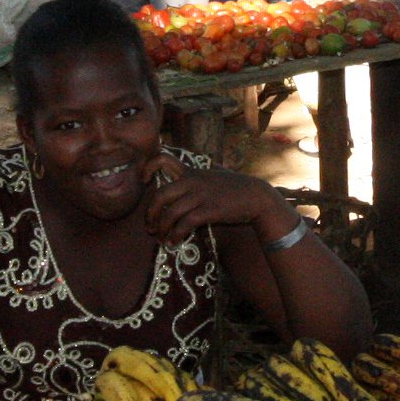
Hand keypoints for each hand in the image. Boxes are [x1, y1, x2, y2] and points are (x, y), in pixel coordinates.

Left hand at [140, 154, 293, 243]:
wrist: (256, 197)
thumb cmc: (234, 189)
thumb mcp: (212, 177)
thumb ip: (195, 180)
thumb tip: (178, 188)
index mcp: (191, 172)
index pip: (162, 159)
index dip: (147, 168)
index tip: (143, 181)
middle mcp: (193, 181)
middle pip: (160, 195)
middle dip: (150, 213)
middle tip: (149, 226)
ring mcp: (201, 195)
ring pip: (170, 213)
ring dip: (162, 229)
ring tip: (161, 237)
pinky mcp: (209, 210)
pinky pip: (184, 224)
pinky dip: (176, 235)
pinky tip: (174, 241)